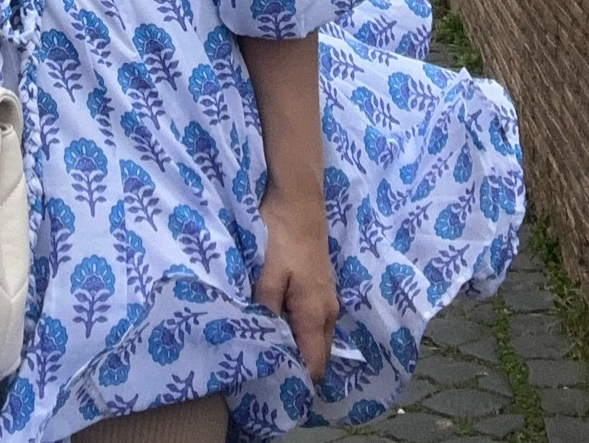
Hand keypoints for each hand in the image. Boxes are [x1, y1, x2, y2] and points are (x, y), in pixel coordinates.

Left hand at [253, 186, 338, 381]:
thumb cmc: (281, 235)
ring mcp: (326, 299)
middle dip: (297, 368)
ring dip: (297, 348)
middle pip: (317, 355)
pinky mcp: (319, 287)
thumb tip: (262, 342)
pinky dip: (298, 331)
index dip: (297, 382)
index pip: (313, 365)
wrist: (297, 198)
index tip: (273, 390)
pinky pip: (312, 322)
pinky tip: (276, 327)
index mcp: (315, 314)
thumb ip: (265, 308)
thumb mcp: (267, 272)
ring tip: (268, 355)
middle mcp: (327, 312)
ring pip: (315, 338)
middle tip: (266, 375)